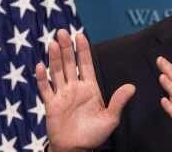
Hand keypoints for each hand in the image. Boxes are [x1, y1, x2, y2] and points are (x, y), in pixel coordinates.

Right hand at [35, 29, 135, 151]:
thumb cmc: (94, 135)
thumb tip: (132, 86)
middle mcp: (75, 88)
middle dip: (67, 48)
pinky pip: (45, 89)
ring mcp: (62, 95)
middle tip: (62, 32)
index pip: (86, 64)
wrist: (76, 150)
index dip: (83, 50)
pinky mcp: (51, 105)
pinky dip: (42, 78)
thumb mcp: (110, 118)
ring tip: (53, 43)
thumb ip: (119, 101)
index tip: (80, 35)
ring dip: (55, 58)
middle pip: (70, 64)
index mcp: (90, 88)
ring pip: (57, 72)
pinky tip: (40, 66)